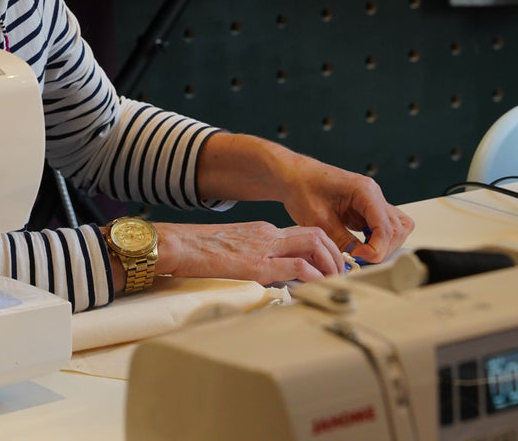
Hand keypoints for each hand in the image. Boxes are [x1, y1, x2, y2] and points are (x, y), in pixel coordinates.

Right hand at [113, 220, 346, 290]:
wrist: (174, 244)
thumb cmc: (194, 250)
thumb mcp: (230, 251)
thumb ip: (251, 258)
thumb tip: (266, 277)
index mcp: (260, 231)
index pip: (303, 234)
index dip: (324, 250)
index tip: (332, 267)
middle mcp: (266, 234)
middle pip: (315, 234)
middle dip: (335, 254)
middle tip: (343, 275)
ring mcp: (262, 247)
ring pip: (313, 246)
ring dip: (331, 264)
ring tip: (336, 283)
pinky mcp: (255, 264)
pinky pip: (296, 268)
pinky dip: (314, 277)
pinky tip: (319, 287)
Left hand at [195, 133, 413, 266]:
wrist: (283, 170)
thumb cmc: (295, 185)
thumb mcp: (312, 215)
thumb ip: (333, 238)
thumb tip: (348, 264)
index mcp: (362, 189)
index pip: (388, 224)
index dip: (380, 247)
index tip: (362, 260)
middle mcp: (371, 194)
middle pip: (399, 229)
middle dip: (384, 249)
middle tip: (358, 263)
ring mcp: (370, 202)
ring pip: (396, 230)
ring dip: (382, 248)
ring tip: (355, 260)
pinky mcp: (365, 210)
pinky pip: (382, 231)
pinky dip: (374, 244)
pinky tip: (353, 254)